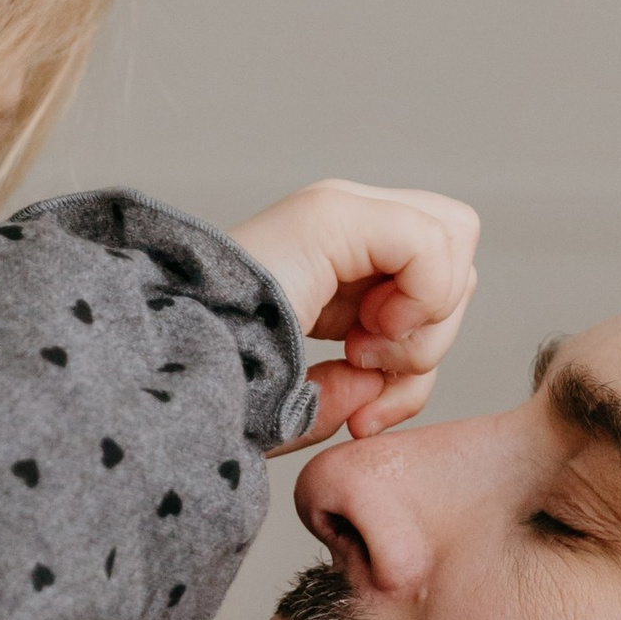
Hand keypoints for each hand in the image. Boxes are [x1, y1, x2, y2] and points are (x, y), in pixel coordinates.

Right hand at [230, 180, 479, 446]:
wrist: (162, 383)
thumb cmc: (214, 400)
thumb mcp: (304, 400)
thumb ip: (357, 389)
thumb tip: (378, 386)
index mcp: (335, 264)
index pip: (437, 285)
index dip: (422, 352)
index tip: (368, 409)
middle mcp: (342, 226)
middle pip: (458, 261)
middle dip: (431, 338)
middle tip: (365, 375)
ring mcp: (338, 210)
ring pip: (456, 245)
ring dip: (424, 325)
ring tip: (356, 358)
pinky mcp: (333, 213)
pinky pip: (434, 243)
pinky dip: (420, 302)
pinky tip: (363, 338)